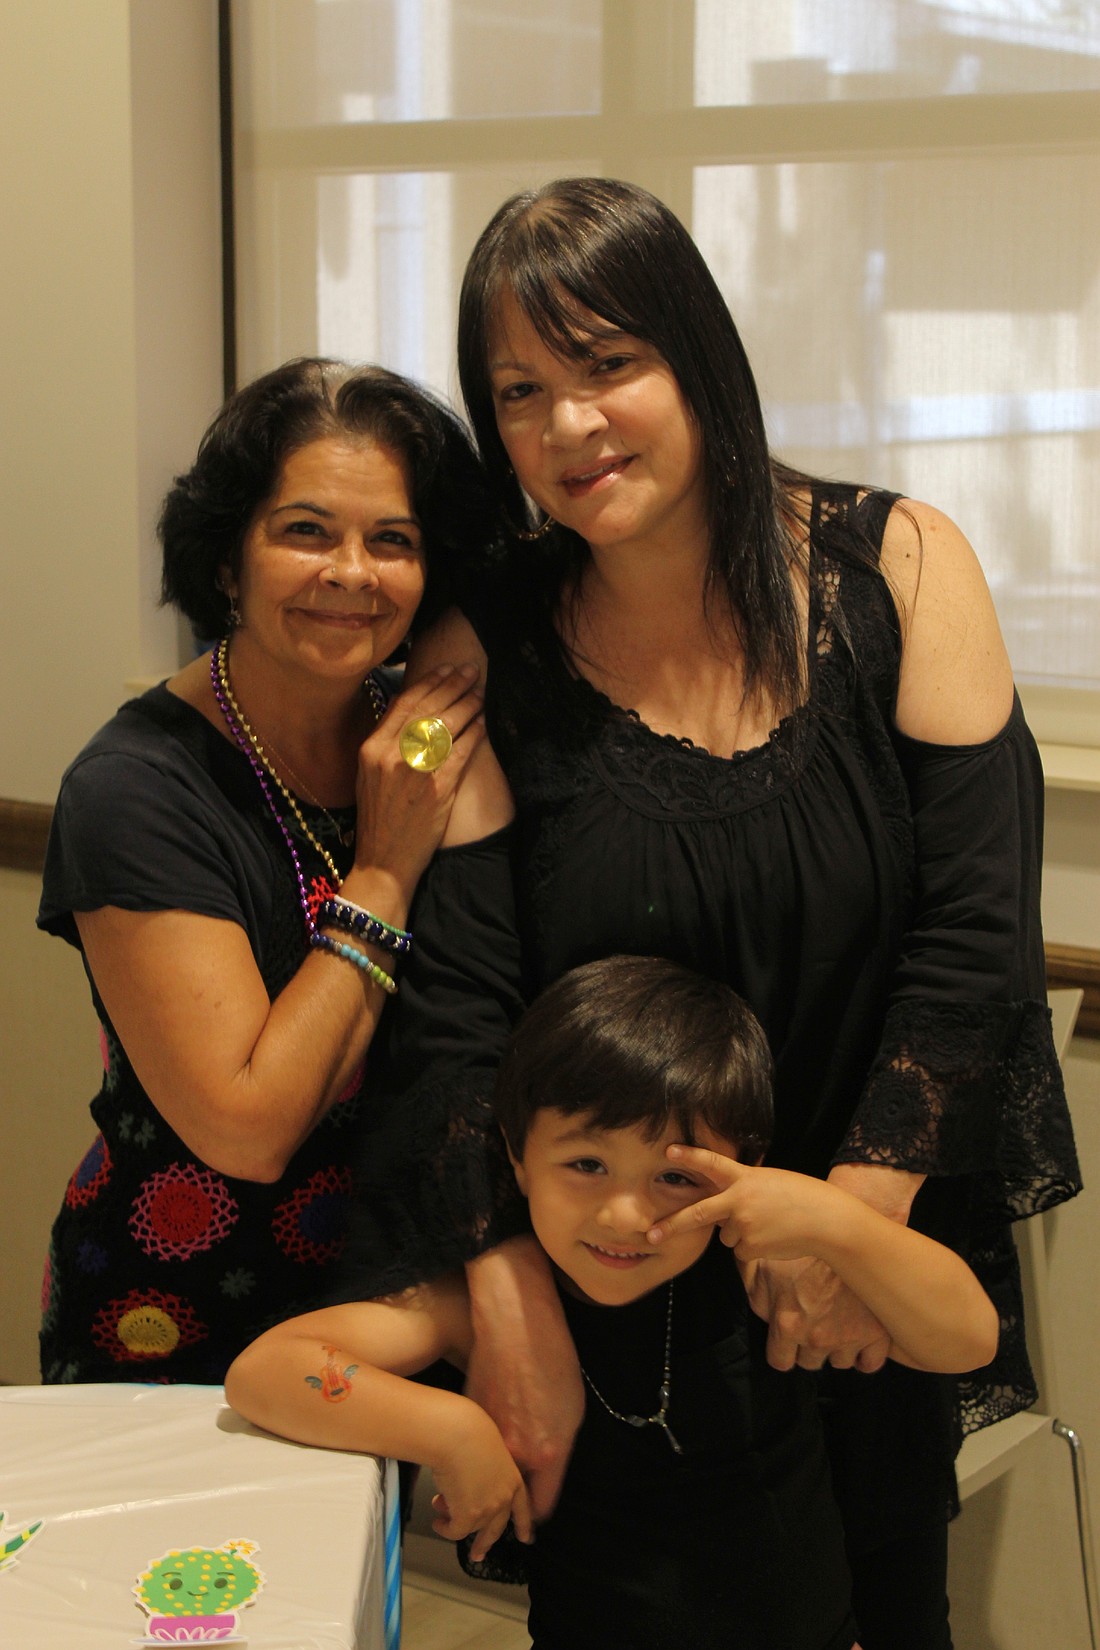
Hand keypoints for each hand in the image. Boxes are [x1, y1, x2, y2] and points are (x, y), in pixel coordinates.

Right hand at [353, 663, 484, 896]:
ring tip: (481, 694)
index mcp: (372, 748)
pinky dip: (476, 733)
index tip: (446, 669)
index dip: (429, 682)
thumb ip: (386, 742)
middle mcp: (391, 754)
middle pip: (429, 707)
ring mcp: (416, 770)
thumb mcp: (369, 775)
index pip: (405, 703)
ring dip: (469, 704)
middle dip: (454, 684)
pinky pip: (463, 750)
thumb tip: (409, 708)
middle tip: (471, 672)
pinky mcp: (439, 788)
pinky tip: (484, 723)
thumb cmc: (378, 819)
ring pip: (449, 724)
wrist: (383, 862)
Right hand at [430, 1407, 532, 1562]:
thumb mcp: (484, 1455)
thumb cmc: (468, 1432)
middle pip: (498, 1528)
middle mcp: (505, 1497)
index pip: (522, 1507)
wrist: (457, 1434)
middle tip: (478, 1553)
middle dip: (486, 1542)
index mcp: (513, 1479)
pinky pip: (455, 1531)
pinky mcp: (469, 1517)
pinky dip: (445, 1529)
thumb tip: (462, 1494)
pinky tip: (438, 1522)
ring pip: (472, 1529)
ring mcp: (488, 1509)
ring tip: (441, 1516)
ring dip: (455, 1523)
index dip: (523, 1524)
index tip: (526, 1538)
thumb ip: (482, 1478)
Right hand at [465, 1237, 584, 1521]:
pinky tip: (480, 1445)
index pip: (539, 1508)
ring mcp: (488, 1434)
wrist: (516, 1322)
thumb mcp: (573, 1411)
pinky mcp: (470, 1416)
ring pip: (488, 1472)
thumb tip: (546, 1472)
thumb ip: (559, 1451)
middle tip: (509, 1508)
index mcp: (547, 1452)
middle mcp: (514, 1451)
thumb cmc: (553, 1358)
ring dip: (489, 1480)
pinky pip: (474, 1446)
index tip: (532, 1520)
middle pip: (509, 1498)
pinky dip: (475, 1452)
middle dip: (508, 1507)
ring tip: (489, 1485)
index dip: (535, 1518)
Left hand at [647, 1147, 891, 1372]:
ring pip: (727, 1234)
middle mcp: (739, 1201)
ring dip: (740, 1232)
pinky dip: (753, 1247)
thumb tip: (719, 1215)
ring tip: (769, 1223)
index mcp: (745, 1178)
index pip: (713, 1163)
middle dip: (672, 1225)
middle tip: (650, 1235)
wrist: (827, 1221)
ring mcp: (743, 1226)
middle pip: (698, 1213)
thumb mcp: (768, 1182)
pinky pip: (740, 1250)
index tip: (668, 1150)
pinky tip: (772, 1238)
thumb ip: (741, 1191)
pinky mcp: (750, 1247)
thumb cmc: (800, 1197)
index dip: (690, 1155)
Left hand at [742, 1254, 890, 1372]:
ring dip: (836, 1347)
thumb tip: (754, 1309)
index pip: (780, 1361)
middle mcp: (818, 1337)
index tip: (788, 1338)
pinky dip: (865, 1353)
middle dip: (809, 1345)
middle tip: (814, 1321)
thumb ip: (755, 1293)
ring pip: (839, 1361)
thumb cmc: (800, 1247)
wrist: (845, 1231)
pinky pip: (869, 1363)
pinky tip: (858, 1334)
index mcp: (788, 1324)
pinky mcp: (876, 1333)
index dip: (783, 1349)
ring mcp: (849, 1338)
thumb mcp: (763, 1265)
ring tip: (836, 1321)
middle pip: (810, 1362)